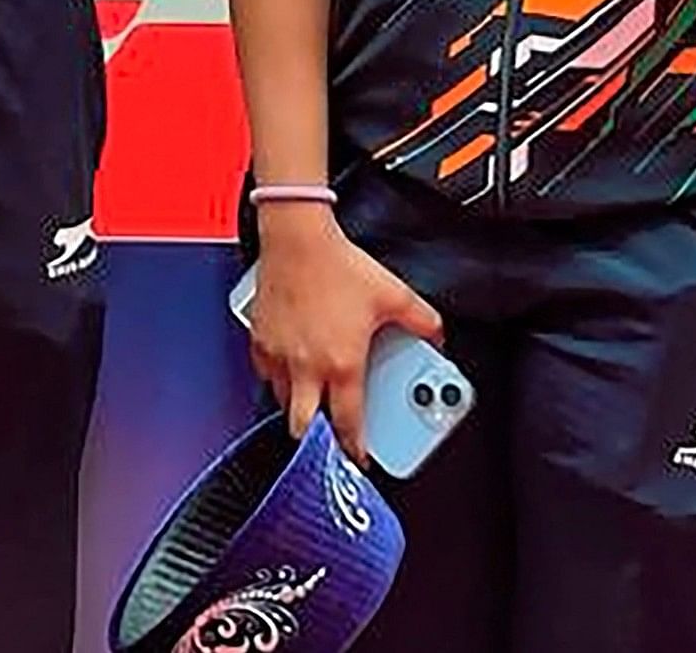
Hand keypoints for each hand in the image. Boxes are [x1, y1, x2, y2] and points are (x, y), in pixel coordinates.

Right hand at [244, 204, 444, 468]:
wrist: (296, 238)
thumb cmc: (337, 265)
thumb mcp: (394, 295)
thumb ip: (423, 322)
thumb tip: (436, 337)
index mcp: (342, 365)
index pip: (346, 424)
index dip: (353, 448)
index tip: (358, 457)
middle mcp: (306, 368)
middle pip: (303, 428)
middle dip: (316, 440)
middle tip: (328, 437)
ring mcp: (278, 356)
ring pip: (283, 401)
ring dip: (298, 406)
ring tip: (313, 399)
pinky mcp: (259, 341)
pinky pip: (266, 373)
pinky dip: (278, 377)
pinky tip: (292, 366)